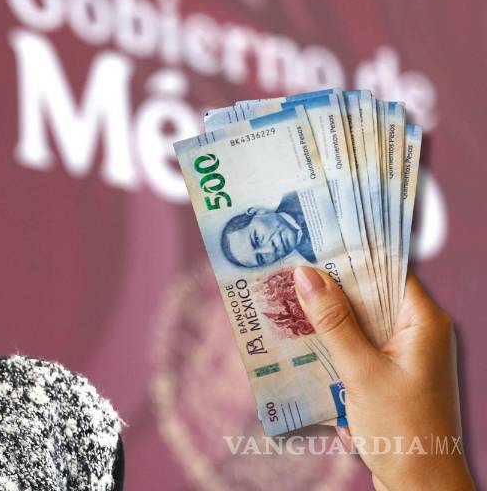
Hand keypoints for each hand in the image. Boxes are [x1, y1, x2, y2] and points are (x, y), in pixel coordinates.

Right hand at [294, 266, 474, 490]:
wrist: (421, 488)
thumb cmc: (402, 430)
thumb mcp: (361, 372)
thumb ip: (333, 321)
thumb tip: (306, 274)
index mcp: (424, 322)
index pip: (386, 270)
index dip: (349, 255)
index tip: (309, 242)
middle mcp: (418, 333)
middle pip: (369, 294)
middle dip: (328, 288)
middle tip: (286, 272)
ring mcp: (405, 356)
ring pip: (358, 322)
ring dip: (325, 319)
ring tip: (284, 304)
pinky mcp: (390, 377)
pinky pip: (357, 347)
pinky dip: (331, 345)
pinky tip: (301, 344)